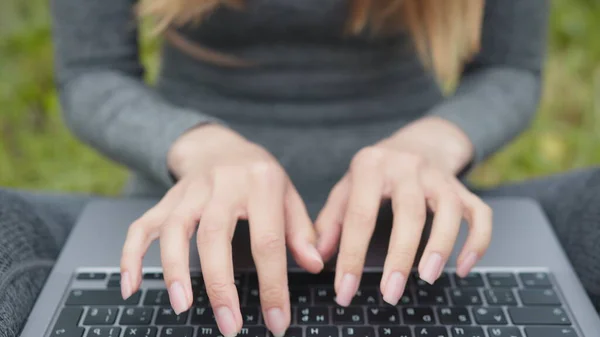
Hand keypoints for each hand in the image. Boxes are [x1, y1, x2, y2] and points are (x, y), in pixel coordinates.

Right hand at [121, 125, 322, 336]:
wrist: (220, 145)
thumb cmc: (258, 175)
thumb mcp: (288, 193)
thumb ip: (301, 230)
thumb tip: (315, 264)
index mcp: (260, 184)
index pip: (267, 240)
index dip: (272, 284)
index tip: (276, 320)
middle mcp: (222, 185)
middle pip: (214, 235)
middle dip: (220, 285)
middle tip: (229, 324)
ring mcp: (189, 191)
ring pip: (174, 229)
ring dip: (175, 269)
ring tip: (182, 306)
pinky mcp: (166, 200)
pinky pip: (142, 225)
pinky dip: (132, 255)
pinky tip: (131, 285)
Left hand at [315, 118, 491, 306]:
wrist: (417, 141)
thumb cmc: (375, 172)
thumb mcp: (346, 187)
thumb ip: (331, 221)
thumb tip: (318, 257)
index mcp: (371, 166)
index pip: (360, 216)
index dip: (351, 256)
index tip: (345, 290)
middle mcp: (408, 167)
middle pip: (409, 213)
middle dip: (400, 257)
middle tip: (390, 293)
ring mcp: (439, 177)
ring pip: (450, 210)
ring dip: (441, 246)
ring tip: (428, 278)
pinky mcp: (463, 188)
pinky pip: (480, 213)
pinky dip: (477, 242)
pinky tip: (462, 267)